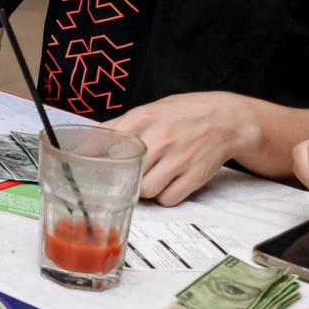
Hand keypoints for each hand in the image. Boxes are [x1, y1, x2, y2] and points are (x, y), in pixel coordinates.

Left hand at [103, 92, 255, 206]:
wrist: (227, 119)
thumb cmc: (184, 114)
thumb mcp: (150, 110)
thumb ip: (121, 125)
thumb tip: (88, 141)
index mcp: (143, 117)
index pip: (103, 141)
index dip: (88, 156)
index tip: (80, 165)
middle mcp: (160, 138)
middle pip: (123, 170)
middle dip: (119, 176)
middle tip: (119, 176)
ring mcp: (178, 158)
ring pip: (144, 189)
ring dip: (141, 189)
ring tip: (147, 177)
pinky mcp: (194, 176)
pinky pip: (167, 199)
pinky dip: (163, 196)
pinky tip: (166, 183)